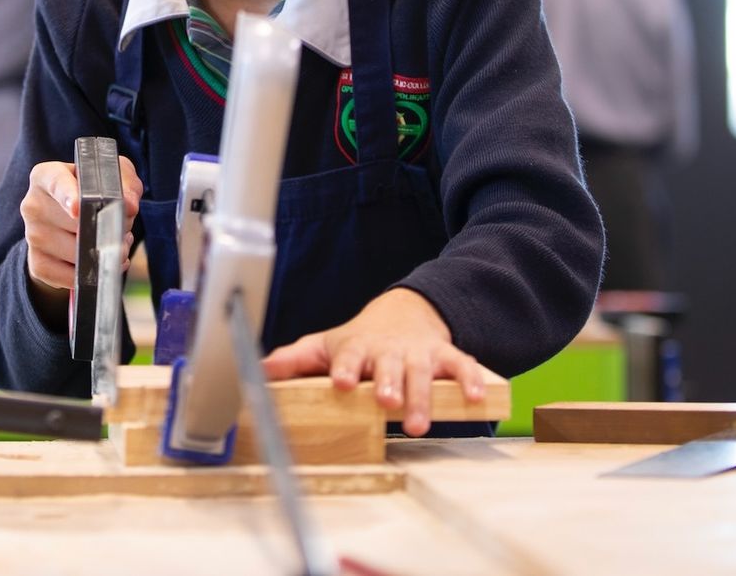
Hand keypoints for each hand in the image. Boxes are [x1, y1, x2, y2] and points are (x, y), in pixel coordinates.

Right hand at [19, 154, 141, 294]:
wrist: (73, 222)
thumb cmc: (93, 194)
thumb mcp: (113, 179)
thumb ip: (125, 185)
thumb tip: (129, 206)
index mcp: (46, 176)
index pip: (55, 183)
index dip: (68, 196)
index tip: (79, 209)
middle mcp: (33, 204)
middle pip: (73, 223)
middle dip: (104, 229)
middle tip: (122, 228)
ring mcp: (32, 236)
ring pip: (74, 253)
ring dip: (102, 253)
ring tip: (113, 243)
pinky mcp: (37, 263)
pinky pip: (68, 276)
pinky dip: (91, 274)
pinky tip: (99, 263)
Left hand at [261, 288, 485, 436]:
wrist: (403, 313)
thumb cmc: (358, 340)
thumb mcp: (325, 346)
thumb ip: (295, 359)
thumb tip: (258, 371)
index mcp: (356, 347)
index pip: (349, 356)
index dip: (345, 368)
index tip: (341, 382)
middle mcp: (388, 350)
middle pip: (389, 365)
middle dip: (388, 383)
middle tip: (386, 403)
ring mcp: (418, 352)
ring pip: (422, 372)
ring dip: (421, 395)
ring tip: (418, 422)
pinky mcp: (445, 356)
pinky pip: (461, 366)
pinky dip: (471, 380)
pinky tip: (477, 398)